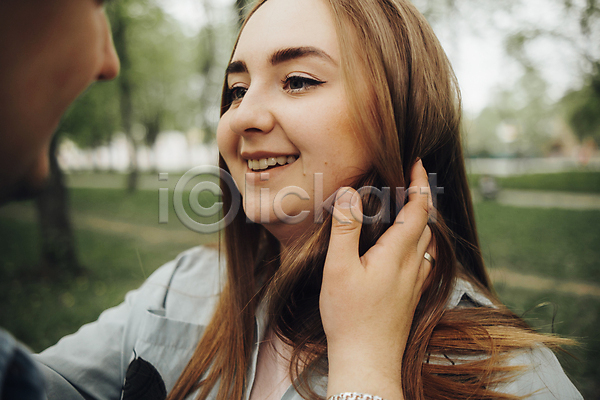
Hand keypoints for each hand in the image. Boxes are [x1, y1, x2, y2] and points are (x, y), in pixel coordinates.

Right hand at [320, 160, 434, 399]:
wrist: (368, 360)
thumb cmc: (350, 316)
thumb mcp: (338, 269)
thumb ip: (345, 229)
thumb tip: (350, 193)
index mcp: (398, 253)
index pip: (419, 209)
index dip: (420, 183)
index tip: (416, 162)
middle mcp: (414, 265)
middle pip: (426, 223)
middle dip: (421, 197)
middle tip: (406, 180)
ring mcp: (416, 282)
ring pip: (427, 242)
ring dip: (420, 220)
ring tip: (404, 208)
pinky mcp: (412, 296)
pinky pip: (423, 260)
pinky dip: (419, 242)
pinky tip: (407, 249)